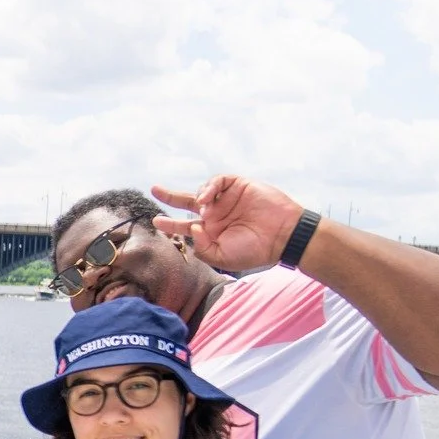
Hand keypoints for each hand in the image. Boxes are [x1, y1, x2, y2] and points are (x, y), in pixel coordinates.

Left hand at [151, 175, 304, 273]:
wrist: (283, 236)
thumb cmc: (255, 250)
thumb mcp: (222, 257)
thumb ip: (202, 247)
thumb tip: (190, 227)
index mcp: (211, 232)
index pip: (184, 226)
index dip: (170, 223)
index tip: (156, 221)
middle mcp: (217, 215)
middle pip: (187, 202)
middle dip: (170, 196)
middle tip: (155, 190)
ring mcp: (227, 200)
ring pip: (202, 191)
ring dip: (197, 197)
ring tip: (203, 208)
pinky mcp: (239, 186)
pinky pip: (219, 181)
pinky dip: (210, 186)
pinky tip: (207, 197)